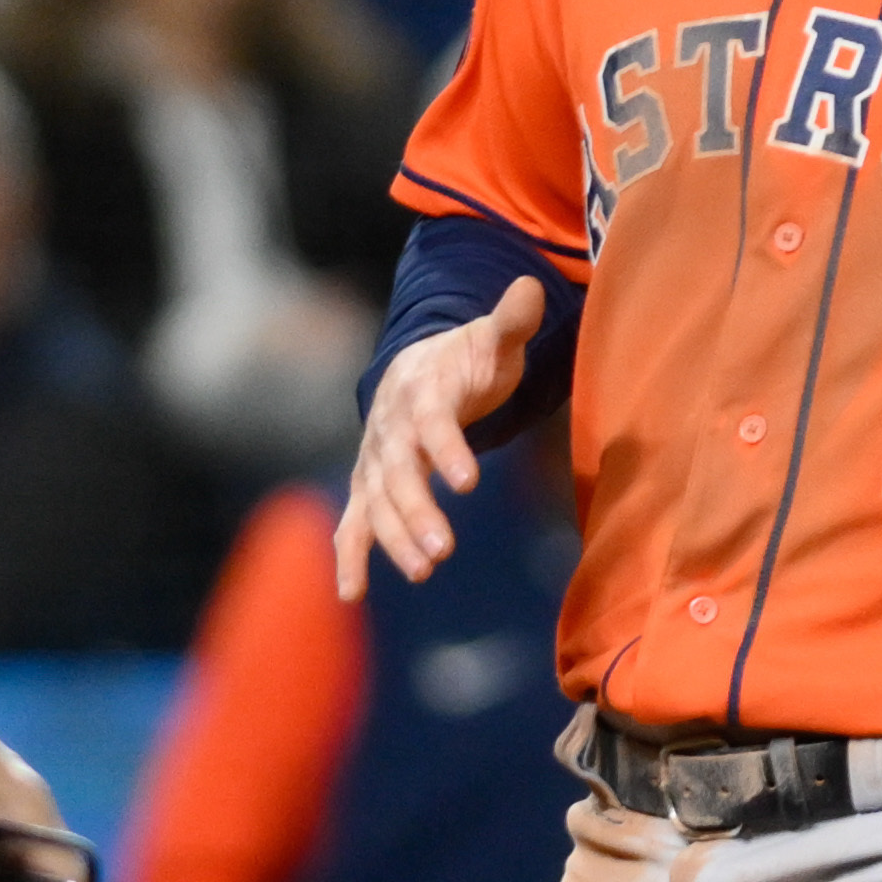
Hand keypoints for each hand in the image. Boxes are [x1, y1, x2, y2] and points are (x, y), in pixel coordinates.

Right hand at [338, 276, 538, 593]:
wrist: (415, 369)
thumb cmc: (465, 360)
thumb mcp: (492, 340)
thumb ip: (511, 321)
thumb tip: (531, 288)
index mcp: (421, 392)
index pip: (431, 423)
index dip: (446, 450)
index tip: (467, 482)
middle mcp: (389, 430)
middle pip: (399, 474)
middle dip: (417, 512)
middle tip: (443, 549)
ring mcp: (374, 463)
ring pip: (376, 504)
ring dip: (394, 539)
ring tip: (425, 571)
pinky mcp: (368, 489)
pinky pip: (353, 524)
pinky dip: (350, 557)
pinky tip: (352, 594)